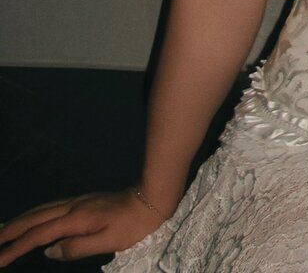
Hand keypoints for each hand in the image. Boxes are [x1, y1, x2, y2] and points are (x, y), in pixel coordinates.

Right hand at [0, 188, 166, 266]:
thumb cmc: (133, 225)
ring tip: (3, 230)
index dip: (16, 248)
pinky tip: (32, 220)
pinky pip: (50, 208)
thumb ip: (77, 247)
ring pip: (41, 210)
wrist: (151, 198)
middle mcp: (72, 207)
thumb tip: (49, 251)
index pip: (38, 235)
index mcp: (75, 219)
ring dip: (20, 220)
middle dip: (10, 230)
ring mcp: (77, 202)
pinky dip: (34, 215)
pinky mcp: (83, 201)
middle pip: (34, 218)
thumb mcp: (108, 242)